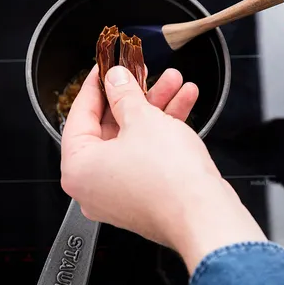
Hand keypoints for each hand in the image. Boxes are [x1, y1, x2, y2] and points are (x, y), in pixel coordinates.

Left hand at [60, 64, 265, 273]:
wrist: (205, 216)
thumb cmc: (169, 180)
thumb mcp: (142, 120)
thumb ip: (124, 94)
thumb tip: (115, 80)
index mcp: (78, 168)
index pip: (80, 115)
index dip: (95, 85)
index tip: (105, 68)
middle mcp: (93, 185)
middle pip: (109, 127)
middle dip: (134, 95)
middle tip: (142, 73)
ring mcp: (118, 194)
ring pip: (132, 139)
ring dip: (154, 108)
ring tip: (174, 82)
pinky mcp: (143, 197)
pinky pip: (146, 156)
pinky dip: (162, 131)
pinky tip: (183, 103)